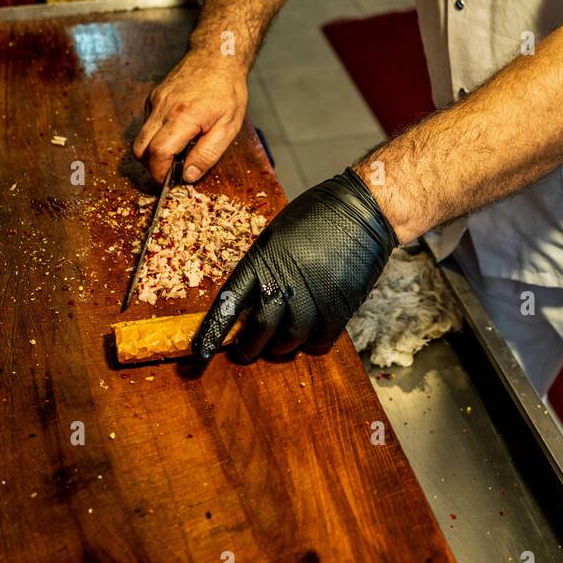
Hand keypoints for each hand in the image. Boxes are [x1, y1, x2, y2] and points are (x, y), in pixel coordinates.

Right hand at [133, 49, 248, 184]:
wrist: (217, 55)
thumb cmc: (228, 90)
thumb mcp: (229, 126)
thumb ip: (208, 154)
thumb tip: (188, 176)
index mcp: (184, 116)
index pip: (158, 153)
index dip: (160, 173)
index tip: (170, 181)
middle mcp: (163, 108)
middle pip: (140, 149)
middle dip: (151, 166)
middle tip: (170, 171)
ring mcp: (155, 101)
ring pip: (140, 137)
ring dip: (153, 151)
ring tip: (177, 150)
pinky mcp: (153, 97)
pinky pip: (147, 123)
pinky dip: (155, 135)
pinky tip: (176, 131)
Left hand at [192, 167, 397, 362]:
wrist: (363, 210)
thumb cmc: (318, 214)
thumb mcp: (277, 234)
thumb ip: (263, 266)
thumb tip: (253, 296)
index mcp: (262, 260)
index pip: (229, 303)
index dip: (213, 331)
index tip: (199, 352)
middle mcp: (283, 283)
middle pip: (258, 330)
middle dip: (248, 347)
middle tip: (244, 351)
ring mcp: (312, 299)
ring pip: (288, 341)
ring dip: (279, 348)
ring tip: (277, 345)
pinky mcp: (338, 310)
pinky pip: (318, 342)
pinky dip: (311, 344)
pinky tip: (308, 337)